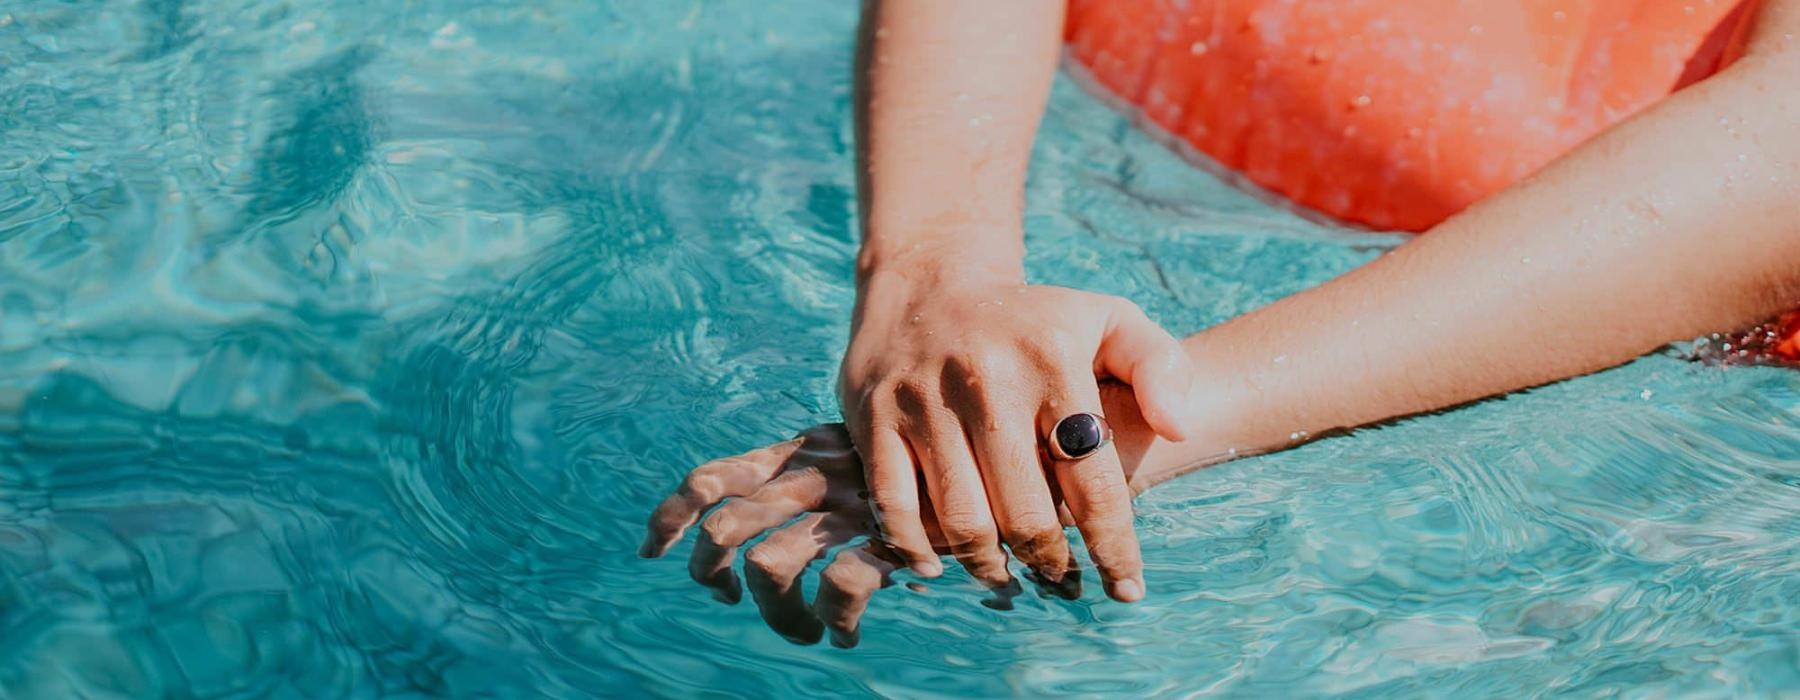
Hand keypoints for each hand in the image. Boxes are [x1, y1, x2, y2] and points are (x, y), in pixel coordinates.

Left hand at [639, 424, 922, 647]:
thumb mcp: (849, 451)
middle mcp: (813, 477)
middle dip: (711, 575)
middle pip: (724, 529)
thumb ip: (801, 472)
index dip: (669, 517)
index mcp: (796, 452)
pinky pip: (836, 592)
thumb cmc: (915, 466)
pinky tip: (848, 635)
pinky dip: (835, 624)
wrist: (987, 464)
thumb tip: (735, 525)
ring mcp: (848, 510)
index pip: (711, 478)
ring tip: (803, 632)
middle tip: (731, 597)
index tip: (651, 552)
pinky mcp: (886, 542)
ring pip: (768, 569)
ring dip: (778, 617)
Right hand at [841, 270, 1191, 600]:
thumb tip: (1178, 429)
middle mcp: (987, 381)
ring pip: (962, 520)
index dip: (1114, 546)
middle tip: (1060, 578)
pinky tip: (938, 565)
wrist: (929, 281)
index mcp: (1052, 360)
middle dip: (1049, 561)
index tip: (1126, 589)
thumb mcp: (1107, 319)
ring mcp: (925, 400)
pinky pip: (895, 506)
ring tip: (1008, 576)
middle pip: (1024, 514)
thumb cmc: (1032, 320)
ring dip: (989, 566)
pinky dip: (916, 548)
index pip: (1092, 479)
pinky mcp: (875, 417)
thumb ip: (1159, 367)